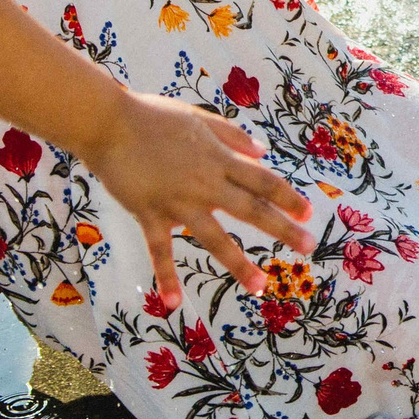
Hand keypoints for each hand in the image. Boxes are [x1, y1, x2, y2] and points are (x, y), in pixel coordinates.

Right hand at [83, 93, 312, 310]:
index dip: (287, 197)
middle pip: (252, 209)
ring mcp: (178, 201)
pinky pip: (161, 251)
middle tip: (308, 248)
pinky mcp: (150, 214)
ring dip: (239, 263)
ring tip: (261, 286)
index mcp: (219, 158)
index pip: (263, 180)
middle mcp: (205, 183)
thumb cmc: (153, 116)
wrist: (109, 123)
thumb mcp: (199, 118)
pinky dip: (167, 276)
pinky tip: (174, 302)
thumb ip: (231, 136)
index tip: (308, 214)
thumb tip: (263, 152)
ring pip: (215, 238)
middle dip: (283, 229)